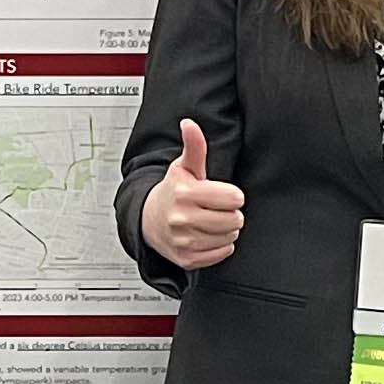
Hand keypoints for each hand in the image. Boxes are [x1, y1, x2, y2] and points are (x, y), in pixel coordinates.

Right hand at [144, 119, 245, 270]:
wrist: (149, 220)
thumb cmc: (173, 192)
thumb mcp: (184, 167)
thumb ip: (194, 146)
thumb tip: (190, 124)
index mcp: (185, 193)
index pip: (234, 198)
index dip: (232, 195)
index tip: (221, 194)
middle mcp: (182, 219)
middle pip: (234, 220)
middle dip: (231, 214)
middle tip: (216, 209)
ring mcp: (184, 241)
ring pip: (230, 237)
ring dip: (226, 230)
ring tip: (211, 221)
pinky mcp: (187, 259)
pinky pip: (222, 254)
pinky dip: (220, 246)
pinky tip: (207, 236)